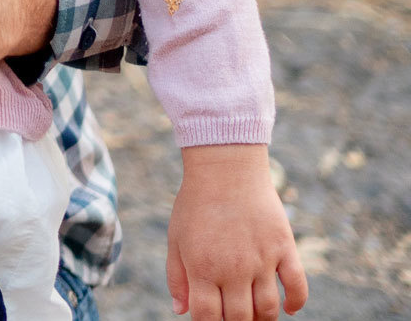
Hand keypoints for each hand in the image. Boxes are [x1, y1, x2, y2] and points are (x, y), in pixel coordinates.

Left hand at [169, 146, 306, 319]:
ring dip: (263, 319)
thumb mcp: (176, 238)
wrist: (225, 168)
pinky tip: (289, 308)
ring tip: (256, 315)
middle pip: (240, 318)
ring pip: (268, 310)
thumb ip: (177, 276)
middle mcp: (233, 269)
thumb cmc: (195, 204)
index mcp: (202, 267)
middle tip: (234, 316)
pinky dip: (296, 303)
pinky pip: (298, 287)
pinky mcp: (284, 248)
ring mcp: (262, 260)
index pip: (208, 317)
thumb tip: (181, 311)